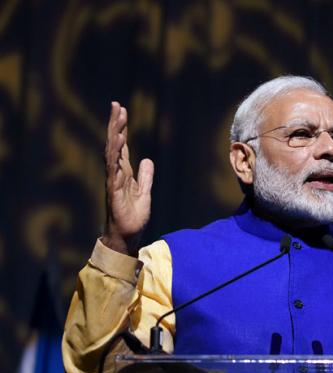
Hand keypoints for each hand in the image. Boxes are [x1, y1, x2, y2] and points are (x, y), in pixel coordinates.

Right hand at [101, 102, 153, 255]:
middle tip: (116, 105)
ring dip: (115, 135)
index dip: (121, 128)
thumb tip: (147, 160)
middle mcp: (116, 173)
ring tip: (119, 118)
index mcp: (123, 172)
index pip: (121, 146)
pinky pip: (114, 169)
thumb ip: (145, 176)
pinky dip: (116, 154)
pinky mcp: (114, 190)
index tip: (121, 110)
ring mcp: (114, 180)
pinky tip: (120, 141)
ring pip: (111, 153)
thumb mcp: (144, 191)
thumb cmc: (133, 215)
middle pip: (114, 144)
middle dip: (115, 124)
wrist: (128, 234)